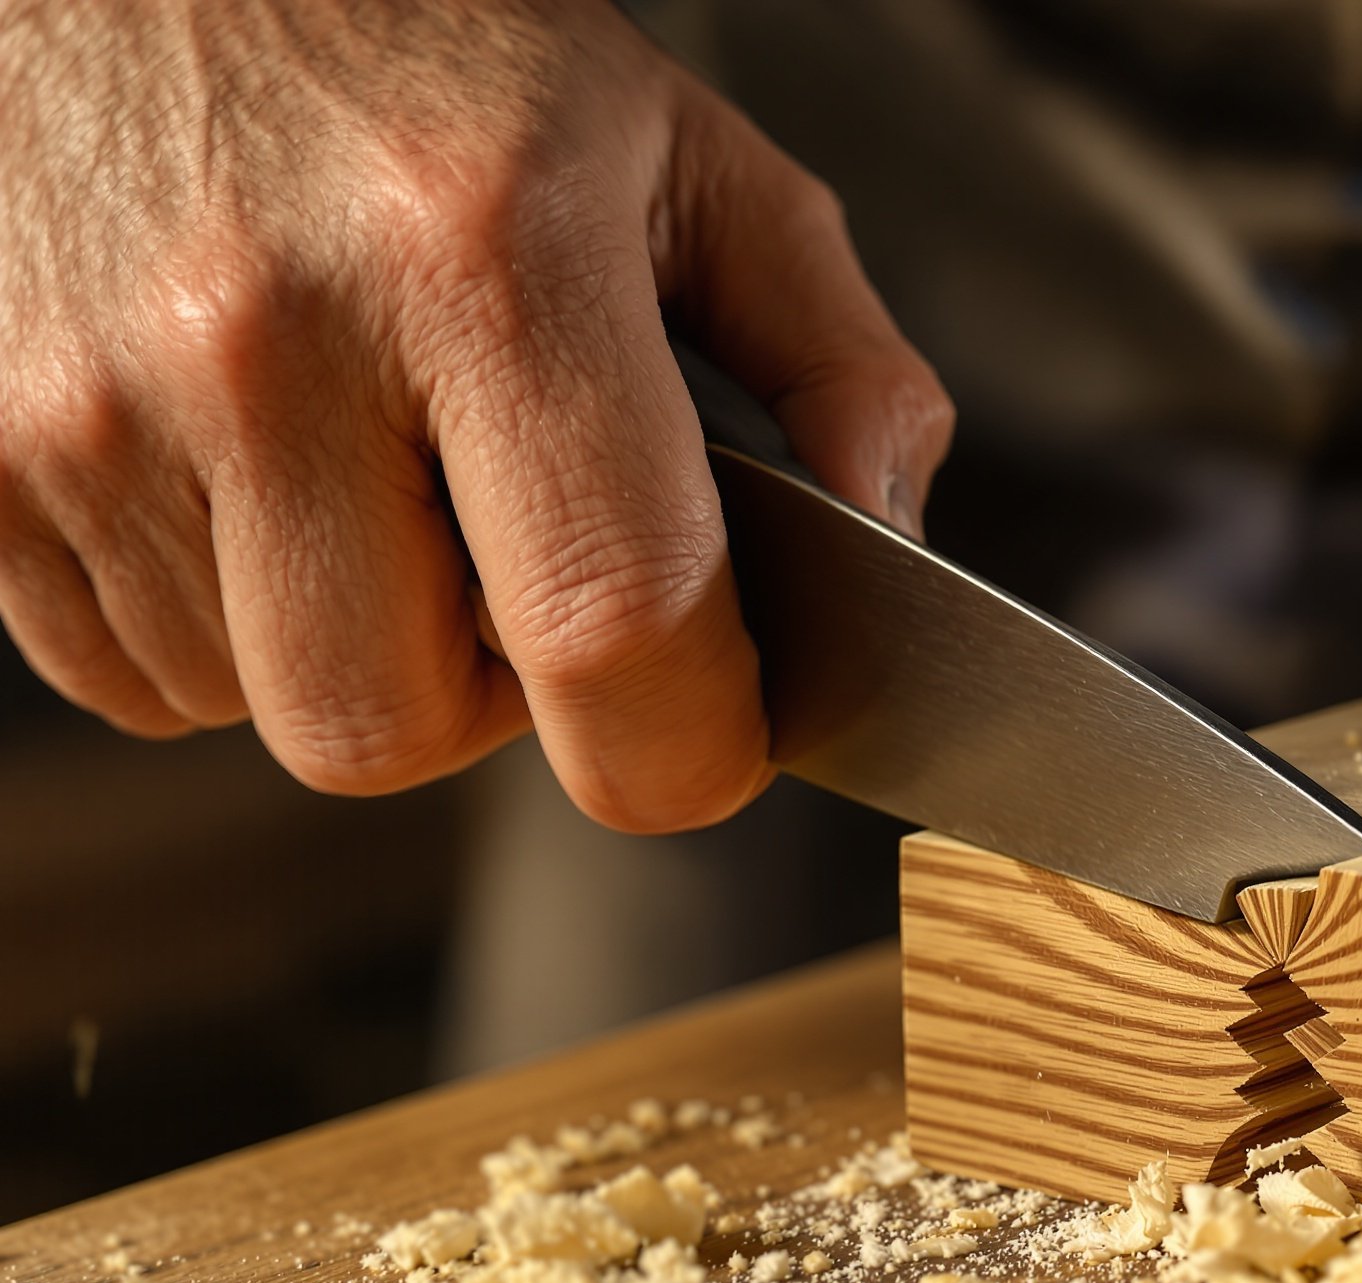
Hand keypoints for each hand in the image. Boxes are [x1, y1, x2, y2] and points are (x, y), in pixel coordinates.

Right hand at [0, 0, 950, 830]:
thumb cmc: (416, 42)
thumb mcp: (676, 151)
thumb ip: (828, 352)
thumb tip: (889, 535)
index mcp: (483, 260)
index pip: (615, 633)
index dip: (689, 742)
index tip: (715, 722)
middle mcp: (262, 337)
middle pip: (400, 733)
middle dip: (495, 700)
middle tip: (513, 557)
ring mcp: (81, 398)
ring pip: (261, 714)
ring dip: (354, 651)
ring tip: (371, 477)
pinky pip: (124, 674)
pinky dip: (217, 624)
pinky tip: (255, 480)